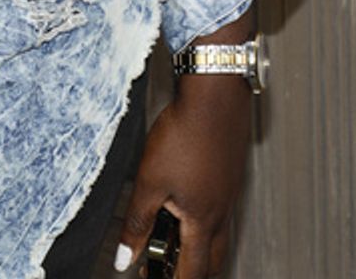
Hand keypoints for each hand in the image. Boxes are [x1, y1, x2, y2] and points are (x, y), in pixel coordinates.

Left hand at [114, 23, 254, 276]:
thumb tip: (125, 258)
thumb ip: (138, 222)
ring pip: (217, 235)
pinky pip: (219, 211)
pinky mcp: (229, 174)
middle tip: (165, 269)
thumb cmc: (185, 134)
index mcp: (203, 221)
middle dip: (191, 270)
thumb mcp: (150, 180)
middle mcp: (221, 212)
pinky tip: (185, 204)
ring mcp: (229, 193)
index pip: (194, 271)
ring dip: (197, 246)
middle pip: (211, 259)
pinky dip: (203, 221)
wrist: (214, 95)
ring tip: (172, 242)